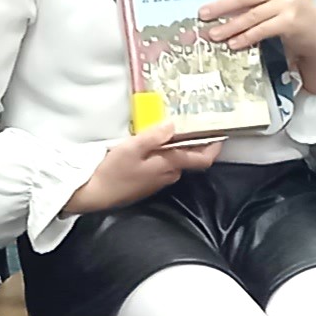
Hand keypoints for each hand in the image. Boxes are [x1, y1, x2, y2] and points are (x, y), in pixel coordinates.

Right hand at [67, 124, 222, 215]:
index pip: (201, 159)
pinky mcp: (148, 183)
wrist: (95, 194)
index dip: (214, 146)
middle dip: (191, 141)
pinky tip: (150, 146)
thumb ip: (154, 136)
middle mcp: (169, 175)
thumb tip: (173, 125)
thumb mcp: (132, 147)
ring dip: (174, 147)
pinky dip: (161, 154)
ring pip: (174, 161)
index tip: (220, 133)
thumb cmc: (113, 171)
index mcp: (169, 165)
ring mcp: (158, 181)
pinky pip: (162, 166)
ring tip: (167, 128)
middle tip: (189, 122)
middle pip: (188, 157)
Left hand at [200, 0, 315, 62]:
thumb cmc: (288, 13)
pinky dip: (245, 37)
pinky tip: (233, 43)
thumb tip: (216, 7)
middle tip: (203, 15)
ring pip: (250, 16)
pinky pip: (261, 30)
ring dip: (229, 27)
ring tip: (213, 34)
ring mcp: (286, 3)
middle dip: (220, 7)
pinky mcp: (290, 21)